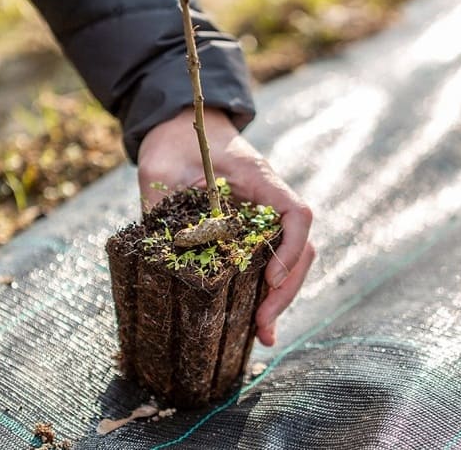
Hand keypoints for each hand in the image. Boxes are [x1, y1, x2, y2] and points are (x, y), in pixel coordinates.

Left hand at [138, 107, 314, 345]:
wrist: (183, 126)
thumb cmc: (176, 142)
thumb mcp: (161, 169)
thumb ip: (160, 205)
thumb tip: (160, 257)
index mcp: (257, 178)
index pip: (295, 213)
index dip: (290, 249)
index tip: (269, 280)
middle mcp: (268, 200)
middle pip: (301, 248)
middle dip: (286, 291)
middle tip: (262, 326)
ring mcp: (263, 216)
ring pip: (290, 259)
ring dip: (281, 298)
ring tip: (263, 334)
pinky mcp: (250, 230)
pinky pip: (269, 260)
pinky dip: (266, 290)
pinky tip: (253, 317)